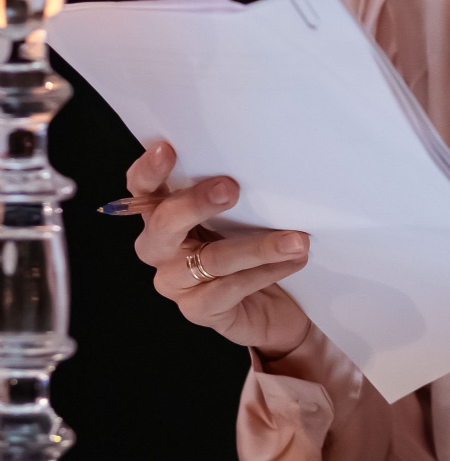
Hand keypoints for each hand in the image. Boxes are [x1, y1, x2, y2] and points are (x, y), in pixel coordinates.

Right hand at [128, 140, 310, 357]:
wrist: (274, 309)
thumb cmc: (252, 252)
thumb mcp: (241, 218)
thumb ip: (232, 196)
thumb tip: (258, 164)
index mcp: (164, 217)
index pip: (143, 190)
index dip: (149, 170)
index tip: (168, 148)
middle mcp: (162, 250)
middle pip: (164, 225)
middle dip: (195, 204)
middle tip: (231, 188)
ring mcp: (176, 284)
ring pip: (211, 259)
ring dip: (258, 247)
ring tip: (296, 239)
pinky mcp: (199, 311)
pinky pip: (231, 289)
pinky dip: (265, 272)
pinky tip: (293, 261)